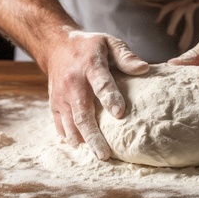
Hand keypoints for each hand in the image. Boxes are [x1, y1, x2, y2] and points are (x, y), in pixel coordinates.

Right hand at [47, 30, 148, 159]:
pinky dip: (70, 137)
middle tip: (105, 154)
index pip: (100, 84)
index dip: (109, 98)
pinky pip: (60, 125)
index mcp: (89, 65)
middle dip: (93, 135)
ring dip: (82, 140)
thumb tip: (145, 69)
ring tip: (96, 155)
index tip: (120, 113)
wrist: (56, 46)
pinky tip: (82, 147)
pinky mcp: (54, 104)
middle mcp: (73, 83)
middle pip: (82, 113)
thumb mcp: (108, 42)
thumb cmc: (88, 46)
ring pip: (70, 123)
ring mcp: (61, 96)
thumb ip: (126, 56)